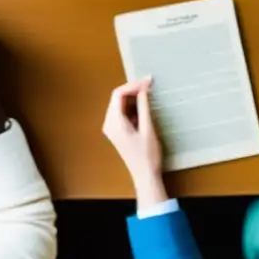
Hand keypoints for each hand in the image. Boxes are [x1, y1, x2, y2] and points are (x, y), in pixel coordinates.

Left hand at [102, 78, 165, 207]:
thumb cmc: (147, 156)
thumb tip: (143, 90)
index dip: (133, 85)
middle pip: (117, 98)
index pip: (118, 95)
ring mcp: (111, 128)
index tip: (147, 81)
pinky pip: (122, 112)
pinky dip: (132, 107)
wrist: (145, 176)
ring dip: (133, 98)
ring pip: (120, 104)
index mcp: (114, 122)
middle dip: (133, 89)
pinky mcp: (117, 131)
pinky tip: (144, 107)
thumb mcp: (148, 128)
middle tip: (149, 84)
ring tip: (148, 93)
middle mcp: (109, 123)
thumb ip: (144, 107)